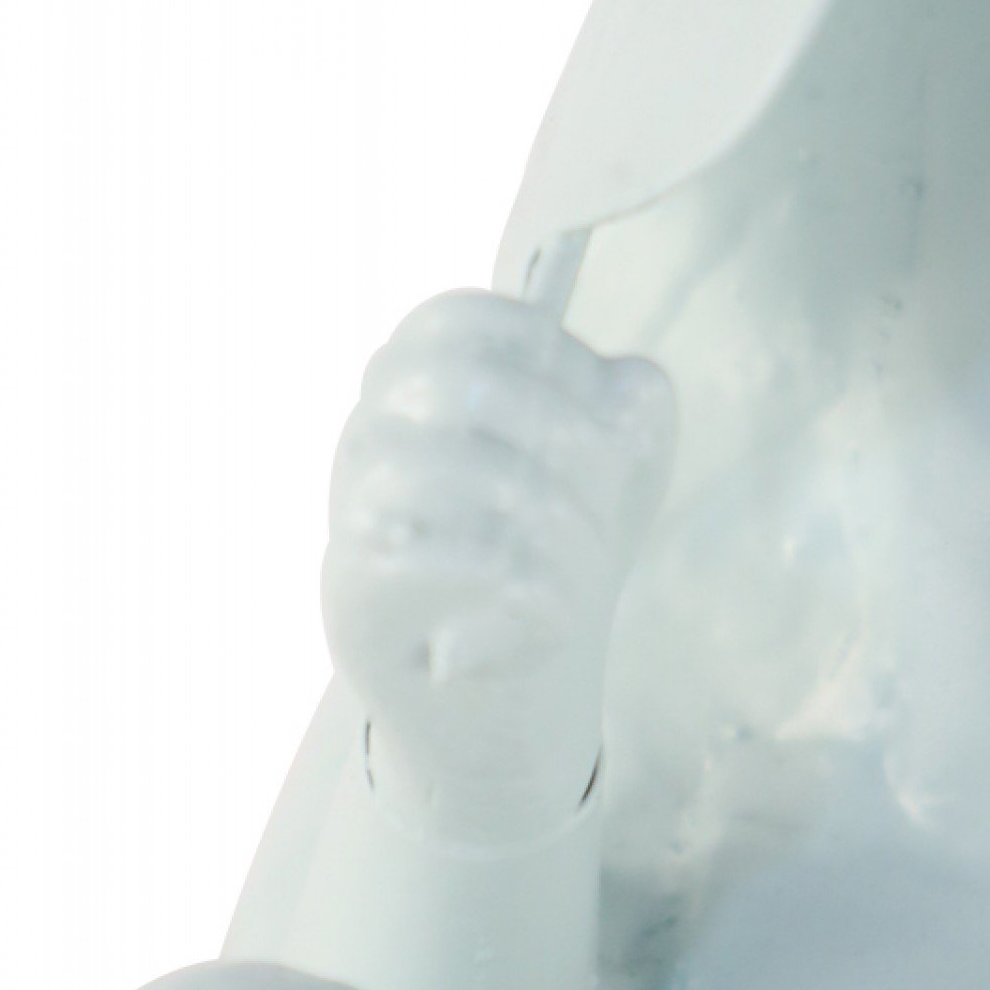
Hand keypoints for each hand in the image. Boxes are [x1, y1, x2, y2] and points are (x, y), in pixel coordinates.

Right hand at [322, 291, 673, 846]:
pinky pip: (415, 561)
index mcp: (425, 384)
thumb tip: (627, 387)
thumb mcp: (619, 463)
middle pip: (454, 383)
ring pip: (433, 465)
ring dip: (538, 510)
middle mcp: (374, 434)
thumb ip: (635, 403)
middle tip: (611, 483)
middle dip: (558, 429)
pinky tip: (550, 603)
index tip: (600, 399)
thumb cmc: (558, 537)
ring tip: (589, 561)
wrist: (509, 670)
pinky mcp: (355, 592)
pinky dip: (507, 580)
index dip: (533, 344)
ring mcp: (355, 511)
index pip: (449, 320)